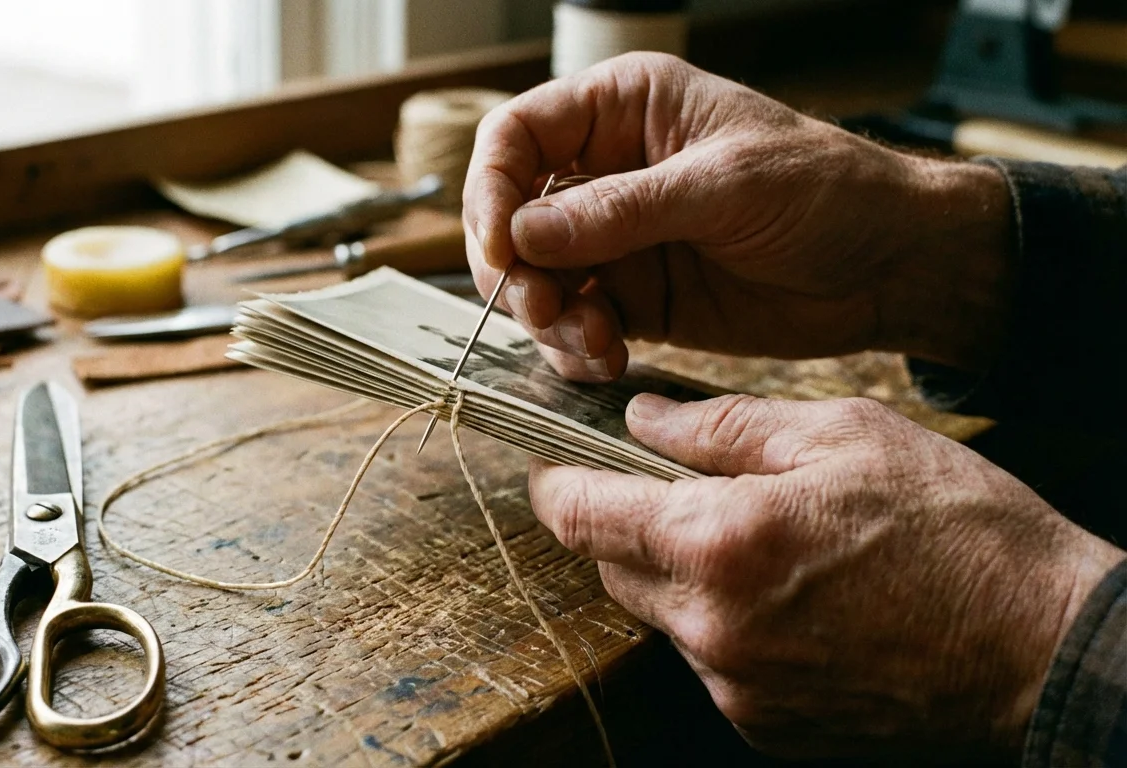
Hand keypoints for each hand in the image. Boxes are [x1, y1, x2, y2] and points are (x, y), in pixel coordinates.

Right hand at [464, 53, 1012, 381]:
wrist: (892, 265)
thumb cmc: (828, 191)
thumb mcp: (727, 186)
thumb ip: (622, 210)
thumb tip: (523, 231)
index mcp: (624, 110)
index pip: (516, 136)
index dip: (490, 190)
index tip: (499, 249)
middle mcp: (607, 171)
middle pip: (511, 218)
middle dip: (517, 271)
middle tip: (546, 309)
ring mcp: (618, 240)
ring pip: (536, 280)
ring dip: (547, 320)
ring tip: (594, 344)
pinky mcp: (637, 299)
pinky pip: (575, 325)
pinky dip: (576, 349)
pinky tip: (609, 360)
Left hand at [528, 393, 1122, 758]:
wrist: (1045, 648)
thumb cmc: (959, 532)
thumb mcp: (844, 436)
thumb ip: (723, 426)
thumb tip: (645, 418)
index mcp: (719, 545)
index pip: (578, 516)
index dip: (554, 482)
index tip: (554, 463)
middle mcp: (712, 628)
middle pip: (611, 567)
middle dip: (627, 523)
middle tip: (681, 488)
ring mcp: (736, 687)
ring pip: (661, 615)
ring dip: (681, 573)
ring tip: (761, 540)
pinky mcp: (764, 725)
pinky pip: (709, 660)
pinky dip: (723, 622)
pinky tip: (790, 595)